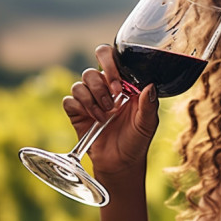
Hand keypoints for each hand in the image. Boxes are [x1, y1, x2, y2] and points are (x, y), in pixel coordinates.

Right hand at [62, 44, 159, 175]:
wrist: (121, 163)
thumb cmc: (137, 140)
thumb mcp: (148, 123)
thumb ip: (149, 104)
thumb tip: (151, 85)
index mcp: (122, 83)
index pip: (112, 58)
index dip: (111, 64)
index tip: (119, 85)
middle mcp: (104, 87)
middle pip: (92, 68)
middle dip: (100, 83)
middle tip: (113, 100)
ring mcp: (89, 99)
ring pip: (80, 83)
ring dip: (93, 99)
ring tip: (105, 115)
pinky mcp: (76, 111)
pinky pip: (70, 99)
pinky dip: (81, 107)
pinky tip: (94, 120)